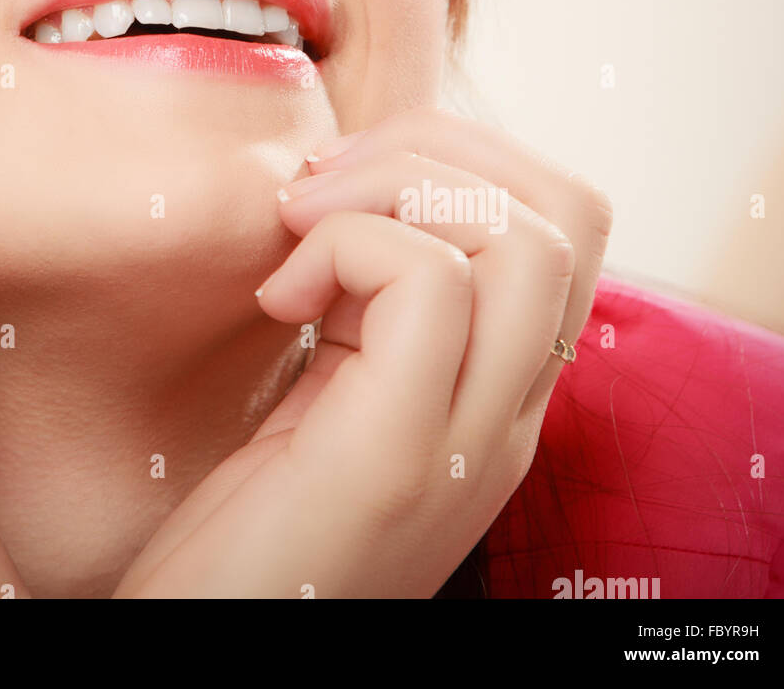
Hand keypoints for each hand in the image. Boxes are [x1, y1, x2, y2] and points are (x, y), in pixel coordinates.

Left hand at [112, 108, 611, 597]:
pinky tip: (277, 299)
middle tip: (319, 184)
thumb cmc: (250, 526)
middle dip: (436, 145)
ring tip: (298, 227)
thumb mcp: (329, 390)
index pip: (568, 221)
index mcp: (498, 390)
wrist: (213, 648)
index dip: (464, 155)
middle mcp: (508, 414)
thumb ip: (369, 300)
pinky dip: (344, 244)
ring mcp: (469, 441)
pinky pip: (427, 282)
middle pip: (570, 208)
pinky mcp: (398, 455)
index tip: (343, 178)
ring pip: (522, 236)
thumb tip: (345, 176)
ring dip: (393, 185)